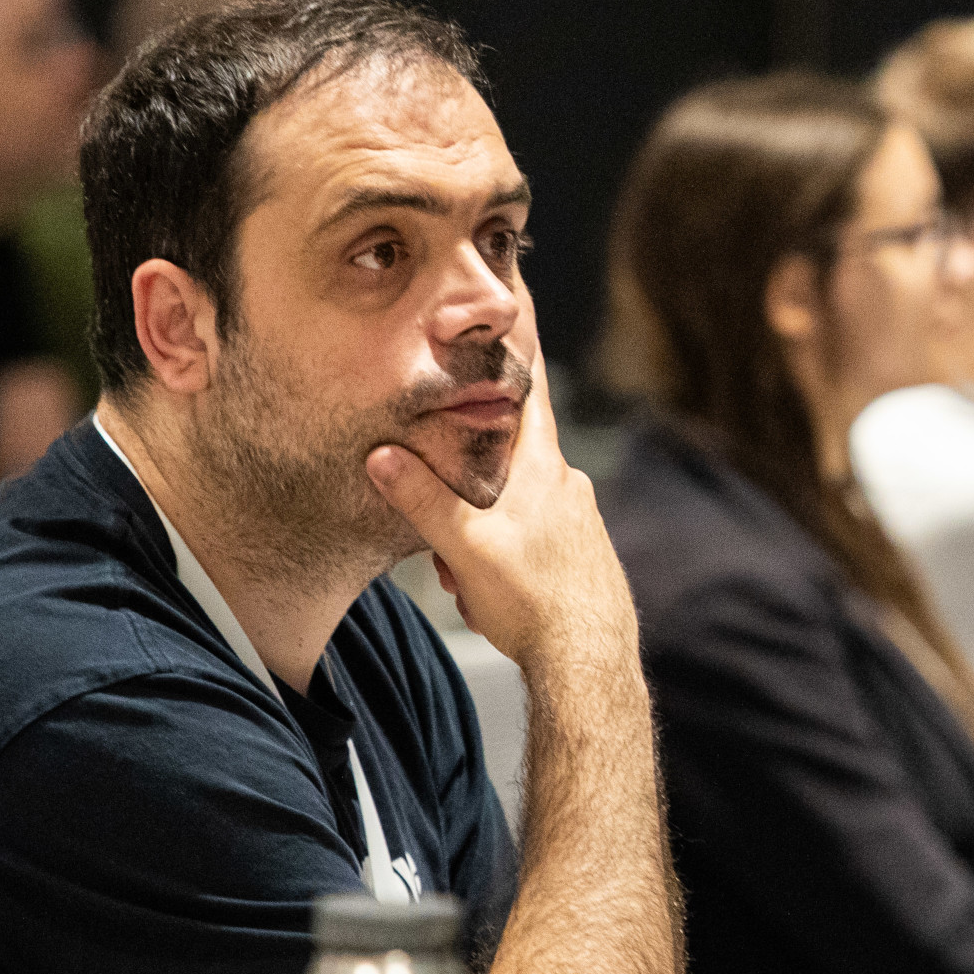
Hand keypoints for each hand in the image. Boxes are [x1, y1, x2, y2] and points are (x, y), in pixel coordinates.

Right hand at [364, 349, 636, 670]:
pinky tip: (493, 592)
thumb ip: (422, 499)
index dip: (519, 351)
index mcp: (541, 466)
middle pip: (510, 456)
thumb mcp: (464, 547)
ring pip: (518, 505)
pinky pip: (535, 539)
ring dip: (485, 531)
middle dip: (471, 483)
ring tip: (466, 576)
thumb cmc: (536, 601)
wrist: (590, 664)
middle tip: (446, 529)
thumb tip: (383, 458)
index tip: (518, 310)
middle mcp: (568, 482)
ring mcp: (580, 519)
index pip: (530, 389)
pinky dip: (508, 556)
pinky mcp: (584, 554)